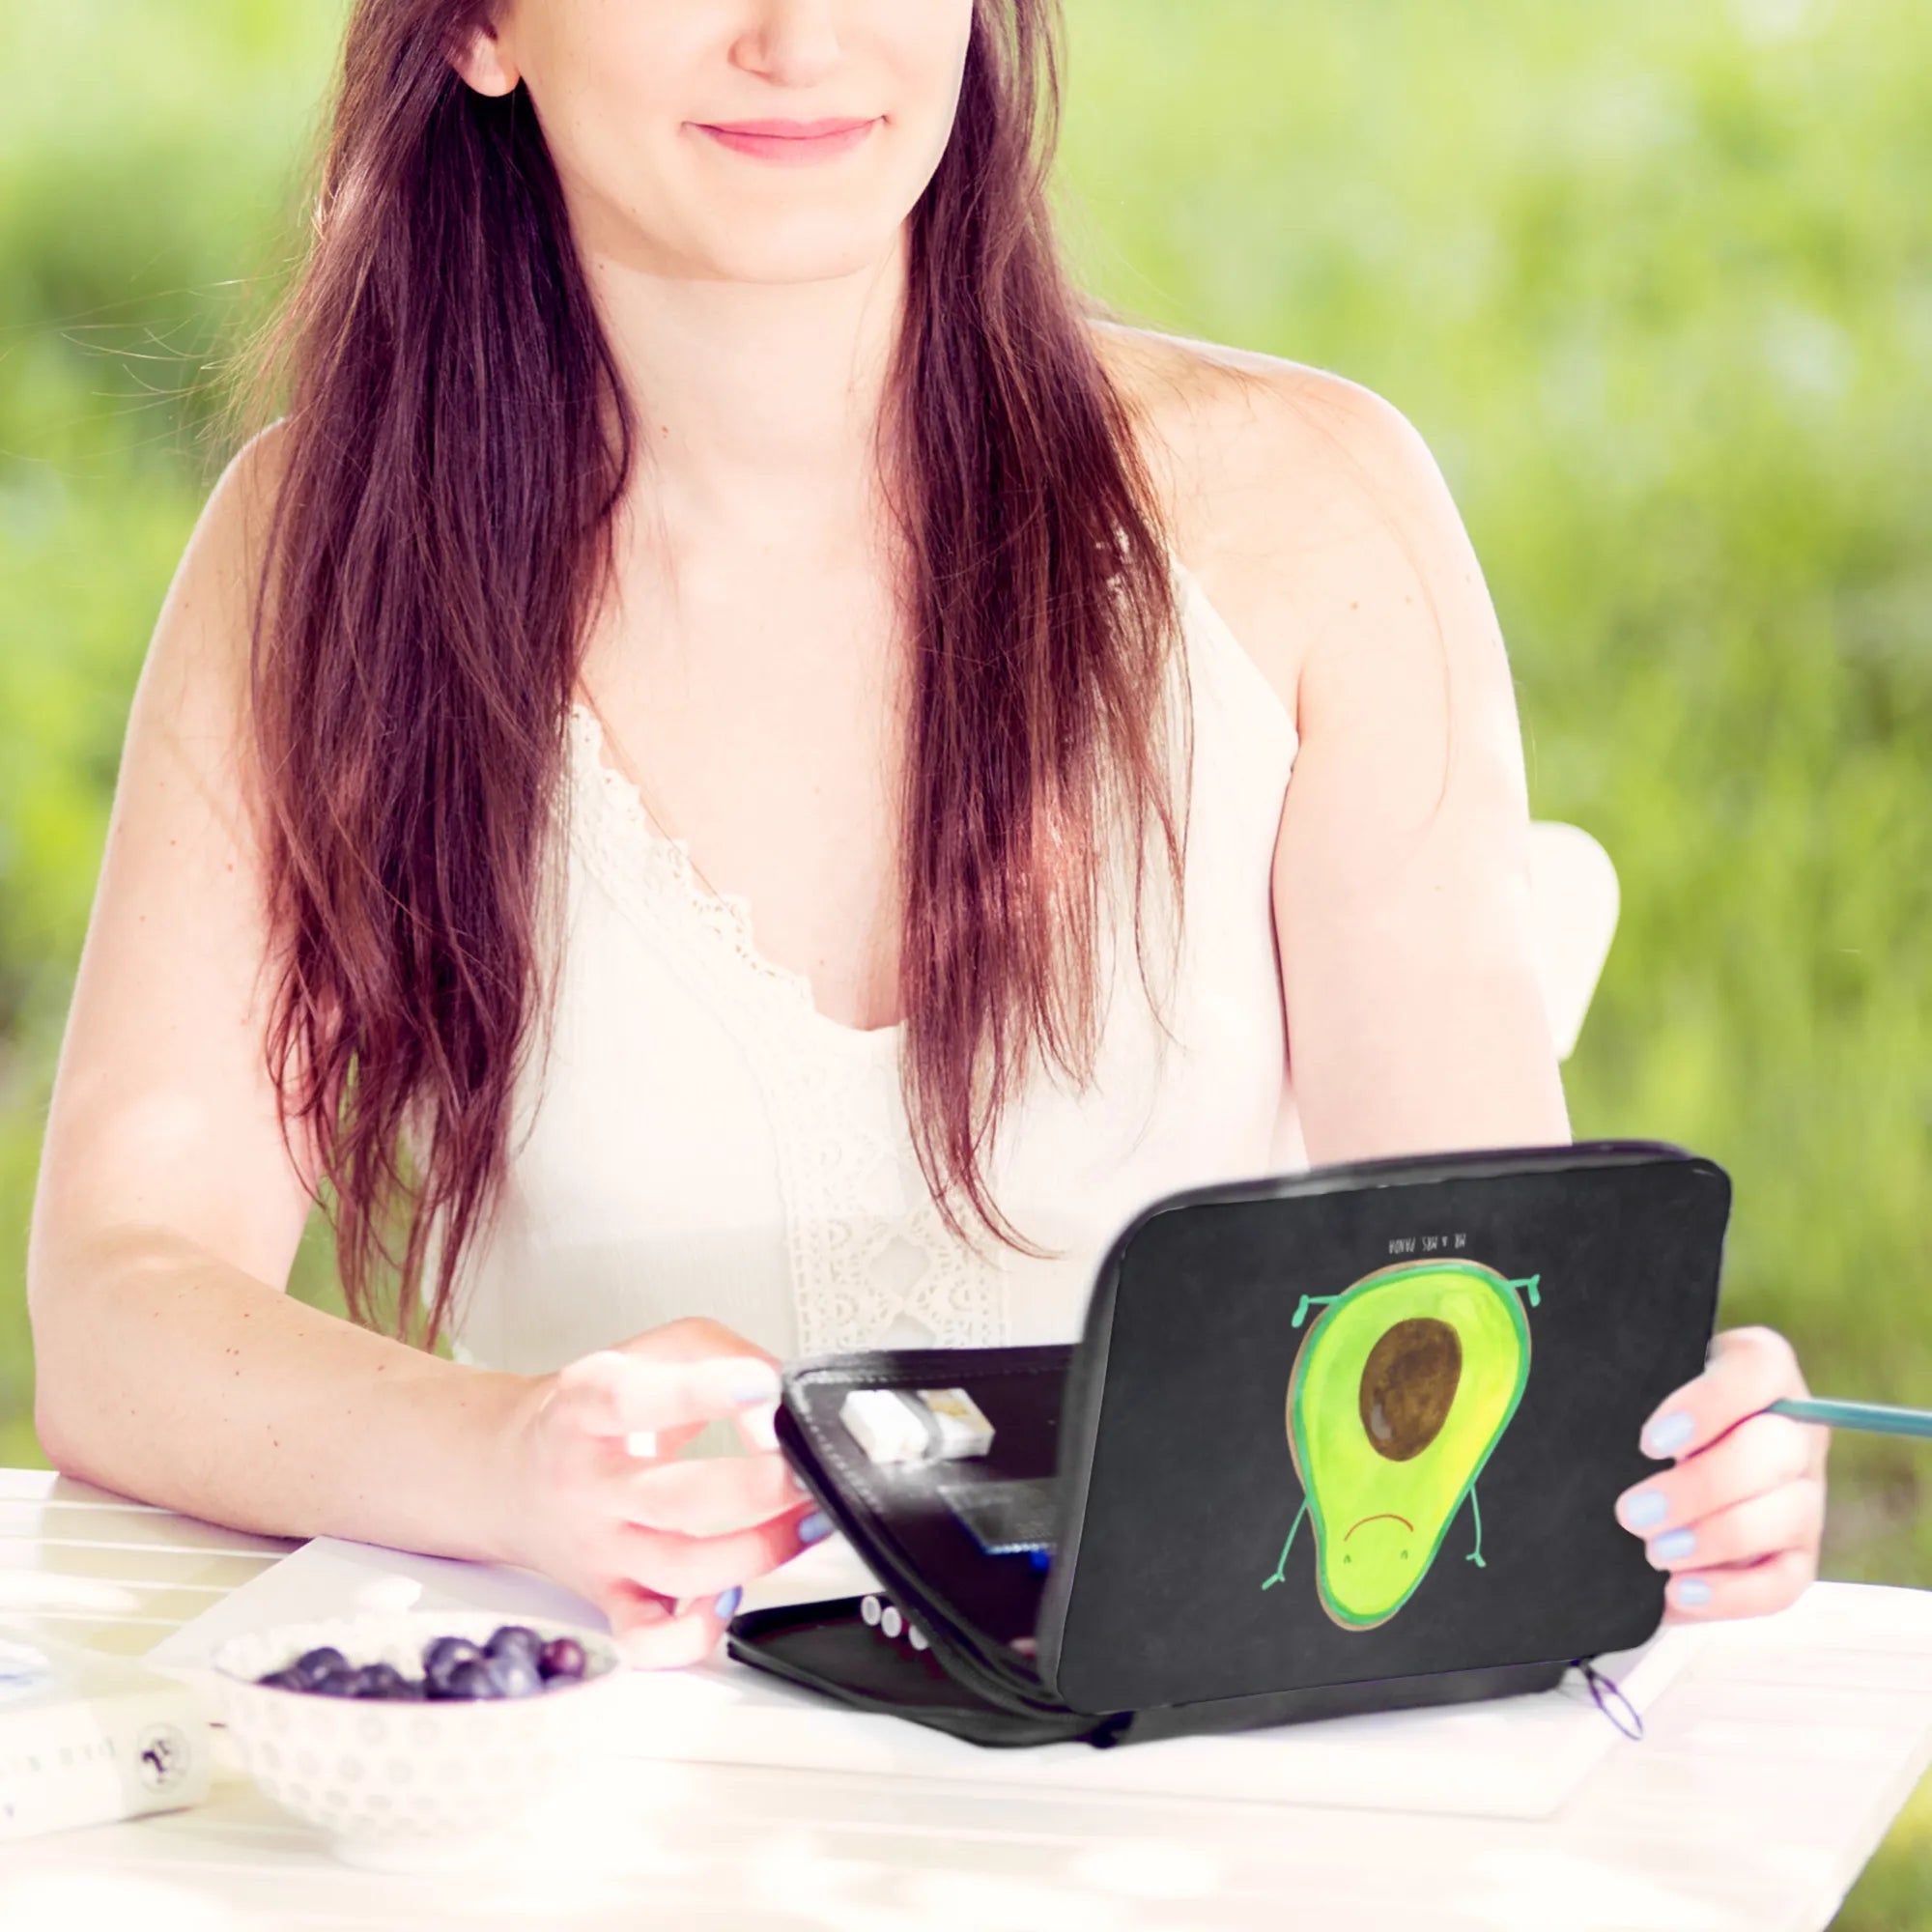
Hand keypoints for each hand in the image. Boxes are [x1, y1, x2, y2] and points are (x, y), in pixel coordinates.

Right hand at [499, 1317, 826, 1667]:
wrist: (512, 1472)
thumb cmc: (593, 1411)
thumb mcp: (648, 1350)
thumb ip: (720, 1354)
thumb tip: (776, 1400)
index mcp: (585, 1408)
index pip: (631, 1400)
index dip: (703, 1392)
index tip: (763, 1387)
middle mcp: (588, 1484)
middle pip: (674, 1499)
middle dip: (757, 1488)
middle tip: (803, 1467)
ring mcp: (600, 1548)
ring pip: (680, 1570)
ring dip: (759, 1551)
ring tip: (805, 1519)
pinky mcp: (610, 1598)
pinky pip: (649, 1639)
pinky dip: (696, 1633)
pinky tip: (733, 1596)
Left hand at [1613, 1325, 1828, 1621]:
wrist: (1644, 1471)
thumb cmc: (1636, 1414)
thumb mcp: (1639, 1387)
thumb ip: (1633, 1389)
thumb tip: (1598, 1417)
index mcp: (1761, 1370)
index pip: (1757, 1369)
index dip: (1709, 1407)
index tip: (1650, 1443)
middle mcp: (1795, 1431)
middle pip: (1775, 1450)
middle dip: (1701, 1487)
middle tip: (1632, 1513)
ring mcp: (1803, 1497)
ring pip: (1785, 1516)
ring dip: (1715, 1538)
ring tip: (1652, 1553)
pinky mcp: (1796, 1557)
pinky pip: (1783, 1582)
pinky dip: (1732, 1593)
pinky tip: (1678, 1592)